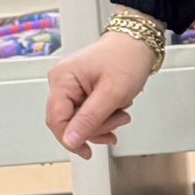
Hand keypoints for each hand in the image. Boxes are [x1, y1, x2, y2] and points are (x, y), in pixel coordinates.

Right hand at [45, 31, 155, 158]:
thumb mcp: (112, 93)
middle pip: (68, 122)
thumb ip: (90, 119)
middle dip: (95, 127)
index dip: (70, 139)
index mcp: (62, 79)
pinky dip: (103, 117)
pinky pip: (86, 113)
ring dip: (103, 123)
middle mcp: (61, 82)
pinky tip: (116, 111)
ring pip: (79, 120)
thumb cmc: (127, 58)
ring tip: (122, 113)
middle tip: (118, 120)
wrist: (139, 44)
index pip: (56, 120)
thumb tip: (70, 140)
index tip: (87, 151)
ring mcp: (70, 86)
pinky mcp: (80, 89)